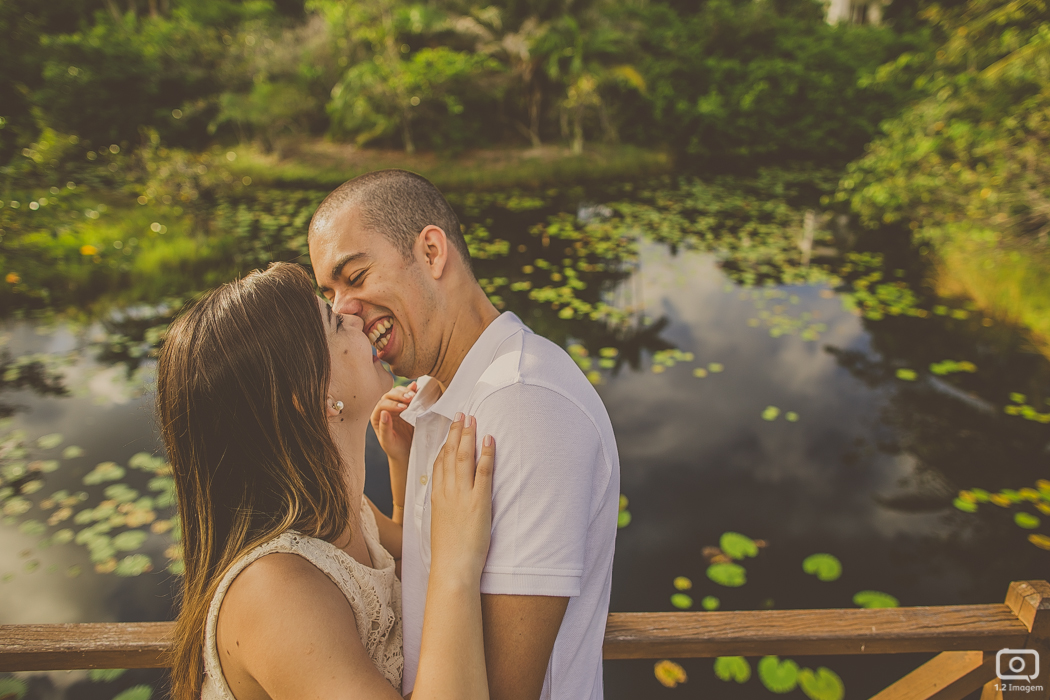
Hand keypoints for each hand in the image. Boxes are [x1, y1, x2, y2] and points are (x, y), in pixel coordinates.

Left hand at [370, 381, 416, 467]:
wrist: (407, 452)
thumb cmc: (395, 448)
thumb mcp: (388, 442)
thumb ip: (385, 429)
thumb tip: (384, 413)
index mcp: (378, 416)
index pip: (382, 405)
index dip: (392, 404)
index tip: (403, 408)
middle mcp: (385, 408)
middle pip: (390, 395)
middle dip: (400, 395)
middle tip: (410, 398)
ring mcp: (397, 405)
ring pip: (399, 392)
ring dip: (407, 392)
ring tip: (414, 395)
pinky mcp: (407, 405)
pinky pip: (409, 395)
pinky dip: (413, 390)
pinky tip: (417, 388)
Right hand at [430, 413, 493, 583]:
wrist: (452, 569)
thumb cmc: (449, 553)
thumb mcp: (441, 525)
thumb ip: (444, 508)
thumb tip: (449, 501)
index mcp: (436, 498)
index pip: (438, 463)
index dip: (445, 443)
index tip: (451, 430)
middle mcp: (447, 492)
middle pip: (450, 455)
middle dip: (456, 432)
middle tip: (462, 414)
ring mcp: (462, 496)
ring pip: (463, 458)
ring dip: (469, 436)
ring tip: (474, 419)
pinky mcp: (478, 502)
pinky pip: (483, 472)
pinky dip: (486, 454)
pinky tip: (489, 440)